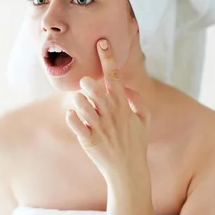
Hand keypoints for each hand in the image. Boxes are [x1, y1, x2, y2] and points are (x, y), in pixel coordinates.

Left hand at [65, 39, 150, 183]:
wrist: (129, 172)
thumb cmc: (136, 145)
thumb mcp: (143, 123)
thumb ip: (139, 104)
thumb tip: (132, 91)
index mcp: (123, 107)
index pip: (115, 76)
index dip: (108, 58)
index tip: (101, 42)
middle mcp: (111, 115)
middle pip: (96, 88)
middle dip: (88, 82)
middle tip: (86, 84)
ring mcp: (100, 127)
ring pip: (81, 104)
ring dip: (78, 100)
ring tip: (80, 103)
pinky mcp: (89, 140)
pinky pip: (75, 123)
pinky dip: (71, 117)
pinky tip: (73, 117)